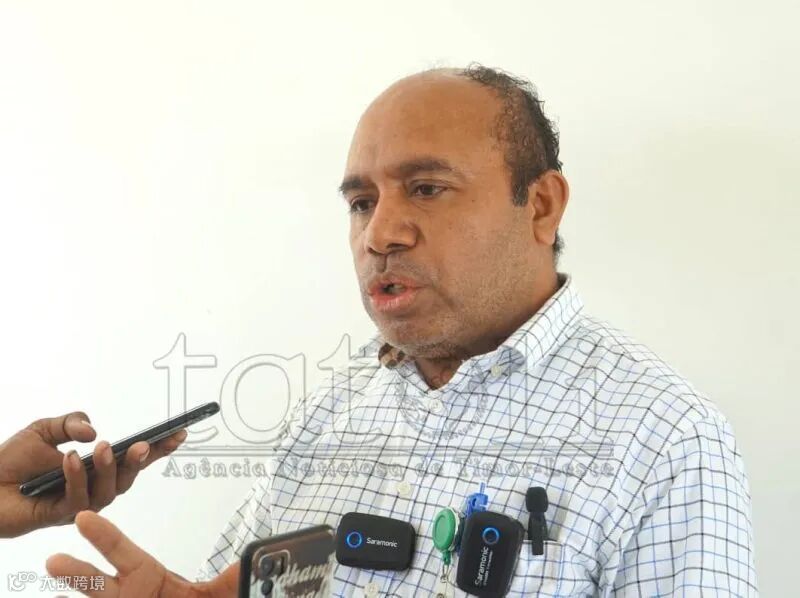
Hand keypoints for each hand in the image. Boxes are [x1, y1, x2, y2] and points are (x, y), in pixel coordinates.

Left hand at [0, 411, 186, 537]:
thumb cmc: (11, 461)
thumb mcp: (44, 429)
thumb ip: (70, 423)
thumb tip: (93, 429)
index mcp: (96, 466)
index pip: (133, 458)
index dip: (158, 448)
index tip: (179, 433)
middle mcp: (94, 486)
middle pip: (128, 478)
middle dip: (138, 462)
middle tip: (143, 444)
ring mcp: (80, 504)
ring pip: (107, 492)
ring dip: (107, 469)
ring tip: (100, 448)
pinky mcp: (60, 515)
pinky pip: (76, 499)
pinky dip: (75, 477)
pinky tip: (69, 459)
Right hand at [46, 510, 238, 596]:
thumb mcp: (223, 593)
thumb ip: (231, 578)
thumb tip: (252, 559)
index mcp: (150, 580)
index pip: (124, 554)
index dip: (105, 538)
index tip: (85, 518)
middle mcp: (129, 597)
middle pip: (99, 586)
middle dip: (78, 573)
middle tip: (54, 558)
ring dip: (78, 595)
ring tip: (56, 584)